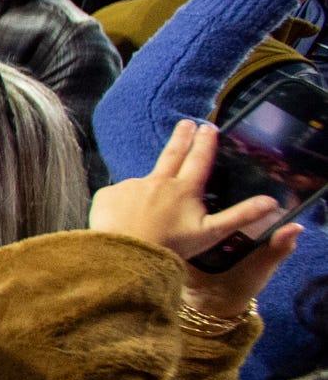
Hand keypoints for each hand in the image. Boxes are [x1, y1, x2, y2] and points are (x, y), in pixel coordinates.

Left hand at [89, 118, 297, 315]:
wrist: (127, 256)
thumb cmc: (172, 247)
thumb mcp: (211, 233)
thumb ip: (241, 215)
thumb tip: (271, 202)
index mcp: (184, 189)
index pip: (198, 159)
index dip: (205, 142)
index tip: (208, 126)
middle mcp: (158, 181)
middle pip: (172, 155)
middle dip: (181, 137)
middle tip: (186, 123)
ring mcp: (131, 186)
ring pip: (145, 184)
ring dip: (150, 190)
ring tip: (150, 212)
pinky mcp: (108, 194)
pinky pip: (120, 197)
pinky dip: (126, 206)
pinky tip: (127, 220)